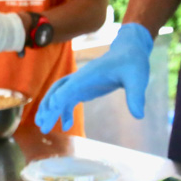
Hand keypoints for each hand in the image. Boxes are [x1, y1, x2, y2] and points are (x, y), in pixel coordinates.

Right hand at [37, 22, 152, 131]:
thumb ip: (136, 96)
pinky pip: (68, 100)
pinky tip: (66, 125)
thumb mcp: (137, 78)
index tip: (51, 110)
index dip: (59, 97)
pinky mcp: (83, 88)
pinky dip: (63, 112)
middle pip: (57, 91)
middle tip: (42, 126)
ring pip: (58, 95)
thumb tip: (138, 115)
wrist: (128, 52)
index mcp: (89, 74)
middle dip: (48, 107)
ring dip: (50, 110)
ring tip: (44, 127)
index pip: (70, 86)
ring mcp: (80, 83)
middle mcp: (80, 78)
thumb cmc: (132, 62)